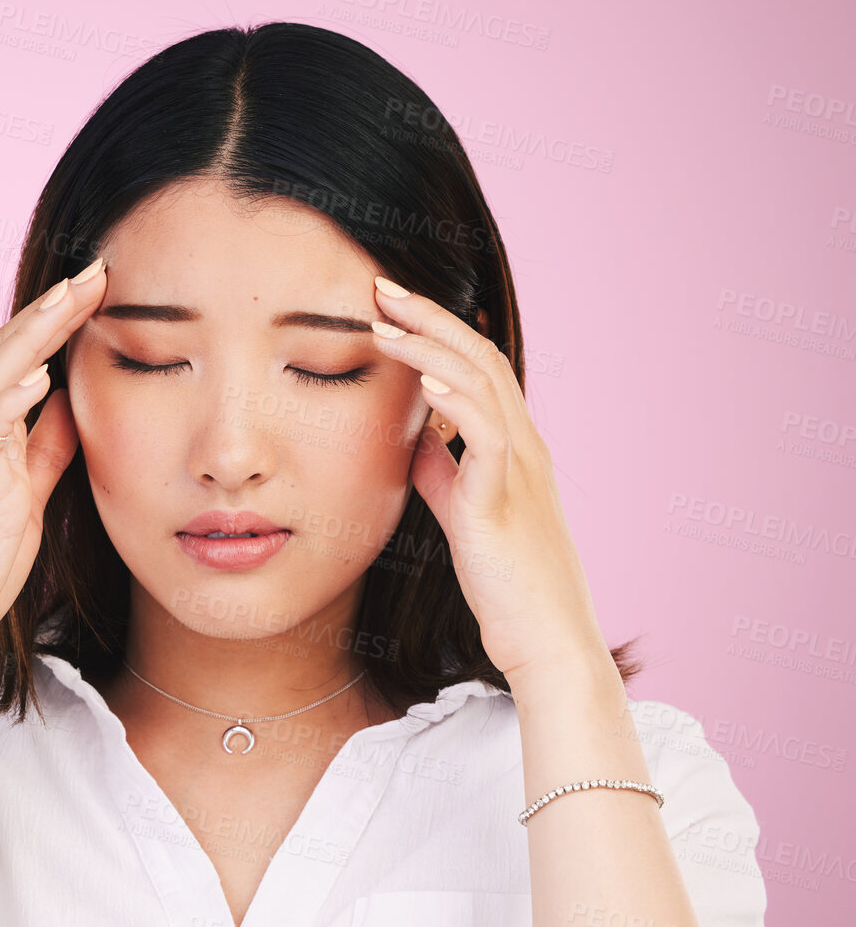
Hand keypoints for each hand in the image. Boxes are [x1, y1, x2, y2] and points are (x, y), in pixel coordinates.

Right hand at [0, 258, 108, 667]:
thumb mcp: (29, 495)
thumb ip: (46, 447)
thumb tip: (73, 399)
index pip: (26, 357)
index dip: (60, 318)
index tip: (102, 283)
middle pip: (11, 349)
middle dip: (54, 307)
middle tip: (97, 267)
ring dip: (35, 332)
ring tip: (70, 295)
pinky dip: (14, 397)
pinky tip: (41, 374)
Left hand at [367, 276, 608, 688]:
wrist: (546, 641)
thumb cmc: (505, 582)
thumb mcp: (463, 510)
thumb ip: (443, 470)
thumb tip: (415, 436)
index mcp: (515, 446)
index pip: (477, 364)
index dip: (436, 327)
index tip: (389, 302)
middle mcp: (525, 447)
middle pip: (479, 356)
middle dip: (429, 316)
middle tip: (380, 285)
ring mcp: (520, 472)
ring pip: (483, 384)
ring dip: (432, 346)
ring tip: (386, 320)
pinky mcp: (503, 505)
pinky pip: (487, 439)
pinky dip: (458, 402)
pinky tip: (426, 379)